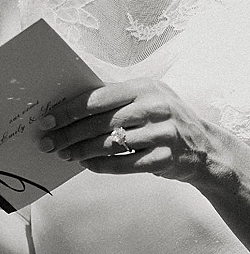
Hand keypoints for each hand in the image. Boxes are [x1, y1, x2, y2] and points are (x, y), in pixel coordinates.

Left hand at [37, 78, 212, 184]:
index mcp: (144, 87)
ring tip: (64, 155)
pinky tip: (86, 165)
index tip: (47, 121)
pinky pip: (122, 164)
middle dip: (68, 134)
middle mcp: (154, 107)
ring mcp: (161, 134)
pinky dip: (100, 166)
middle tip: (48, 143)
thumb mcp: (148, 99)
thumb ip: (116, 99)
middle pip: (99, 123)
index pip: (97, 98)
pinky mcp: (163, 159)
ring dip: (80, 152)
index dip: (68, 111)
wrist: (205, 148)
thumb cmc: (165, 121)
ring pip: (108, 144)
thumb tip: (70, 109)